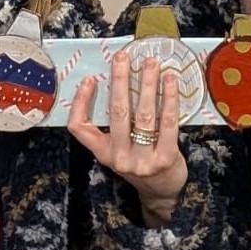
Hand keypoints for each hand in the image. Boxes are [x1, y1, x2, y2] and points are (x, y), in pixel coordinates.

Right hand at [67, 52, 187, 226]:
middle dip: (120, 81)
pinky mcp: (165, 158)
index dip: (81, 102)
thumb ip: (116, 125)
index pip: (80, 128)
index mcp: (103, 153)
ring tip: (151, 63)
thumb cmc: (139, 162)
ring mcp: (143, 160)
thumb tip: (116, 81)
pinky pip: (167, 123)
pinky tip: (170, 81)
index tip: (89, 79)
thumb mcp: (119, 148)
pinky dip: (169, 99)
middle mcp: (120, 158)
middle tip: (123, 57)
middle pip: (116, 113)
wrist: (162, 192)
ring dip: (147, 85)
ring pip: (143, 115)